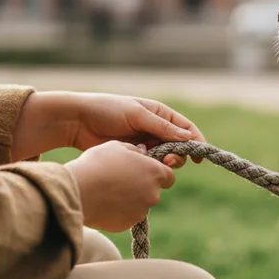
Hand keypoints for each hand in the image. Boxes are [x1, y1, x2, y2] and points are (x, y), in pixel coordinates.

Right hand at [64, 141, 175, 232]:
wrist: (77, 191)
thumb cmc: (97, 164)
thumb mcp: (116, 147)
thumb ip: (135, 150)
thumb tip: (142, 153)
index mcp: (155, 173)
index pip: (168, 176)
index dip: (157, 173)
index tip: (144, 172)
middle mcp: (153, 194)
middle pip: (153, 191)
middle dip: (142, 187)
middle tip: (120, 180)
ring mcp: (141, 212)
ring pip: (139, 205)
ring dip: (130, 200)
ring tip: (107, 191)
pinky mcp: (127, 225)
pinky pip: (126, 216)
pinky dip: (119, 212)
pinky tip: (103, 203)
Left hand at [69, 94, 204, 168]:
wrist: (78, 122)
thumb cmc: (107, 110)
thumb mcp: (136, 114)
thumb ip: (162, 127)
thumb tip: (188, 138)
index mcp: (160, 114)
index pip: (186, 128)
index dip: (196, 141)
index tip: (200, 155)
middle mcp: (155, 129)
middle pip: (179, 147)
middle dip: (179, 155)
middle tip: (168, 160)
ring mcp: (145, 144)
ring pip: (165, 158)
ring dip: (164, 163)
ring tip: (153, 162)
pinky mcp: (134, 157)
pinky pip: (149, 165)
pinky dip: (150, 168)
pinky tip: (141, 166)